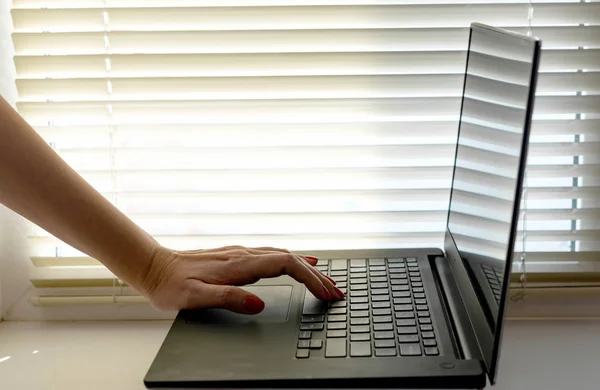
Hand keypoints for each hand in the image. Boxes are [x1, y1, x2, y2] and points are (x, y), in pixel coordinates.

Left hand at [140, 245, 344, 313]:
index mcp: (239, 265)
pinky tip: (298, 262)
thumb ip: (228, 299)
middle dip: (317, 275)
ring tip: (325, 281)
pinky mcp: (237, 257)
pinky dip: (293, 261)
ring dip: (308, 268)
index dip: (310, 278)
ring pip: (284, 256)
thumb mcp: (194, 298)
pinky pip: (274, 255)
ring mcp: (241, 254)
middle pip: (291, 259)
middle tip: (336, 291)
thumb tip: (259, 304)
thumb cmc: (171, 285)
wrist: (154, 266)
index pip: (286, 266)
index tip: (325, 293)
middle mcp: (244, 255)